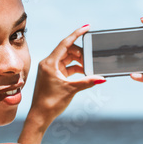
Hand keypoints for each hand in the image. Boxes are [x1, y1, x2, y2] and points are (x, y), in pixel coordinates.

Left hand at [19, 25, 105, 143]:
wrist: (40, 115)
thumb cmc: (51, 102)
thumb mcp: (71, 90)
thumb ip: (87, 82)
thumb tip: (102, 78)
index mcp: (50, 63)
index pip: (65, 43)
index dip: (76, 34)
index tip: (86, 27)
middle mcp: (48, 63)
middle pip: (68, 50)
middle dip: (81, 53)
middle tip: (92, 58)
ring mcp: (50, 69)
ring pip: (68, 59)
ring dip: (79, 62)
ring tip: (89, 67)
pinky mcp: (53, 76)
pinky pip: (66, 67)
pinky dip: (75, 69)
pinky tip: (84, 73)